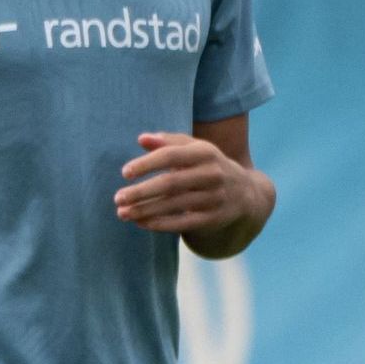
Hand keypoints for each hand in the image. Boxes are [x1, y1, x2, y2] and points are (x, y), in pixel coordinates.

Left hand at [113, 129, 271, 245]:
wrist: (247, 193)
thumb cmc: (209, 165)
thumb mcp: (195, 148)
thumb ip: (168, 142)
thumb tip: (142, 139)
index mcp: (206, 152)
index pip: (172, 156)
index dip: (147, 164)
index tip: (124, 172)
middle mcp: (213, 174)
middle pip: (171, 183)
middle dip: (142, 191)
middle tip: (117, 197)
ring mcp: (215, 197)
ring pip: (175, 205)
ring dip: (146, 210)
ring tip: (122, 213)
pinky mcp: (214, 218)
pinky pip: (183, 223)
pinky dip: (160, 224)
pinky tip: (140, 222)